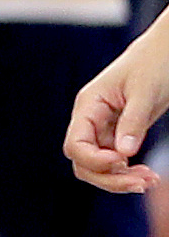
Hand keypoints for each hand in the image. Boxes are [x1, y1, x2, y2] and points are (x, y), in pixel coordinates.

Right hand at [67, 26, 168, 190]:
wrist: (164, 52)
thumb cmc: (154, 64)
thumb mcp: (145, 91)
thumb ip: (133, 121)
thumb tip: (124, 154)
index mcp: (88, 106)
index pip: (76, 144)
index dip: (95, 160)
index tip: (123, 161)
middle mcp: (90, 120)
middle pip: (83, 162)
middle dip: (109, 178)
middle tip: (142, 183)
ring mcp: (103, 129)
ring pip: (98, 167)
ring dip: (120, 179)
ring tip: (150, 181)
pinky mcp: (118, 135)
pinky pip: (115, 162)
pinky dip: (128, 173)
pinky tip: (147, 174)